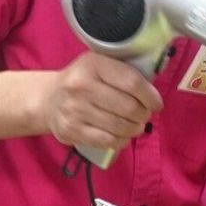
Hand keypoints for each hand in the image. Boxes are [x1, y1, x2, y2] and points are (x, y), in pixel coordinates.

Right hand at [42, 52, 162, 153]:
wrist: (48, 99)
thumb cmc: (83, 81)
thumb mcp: (98, 66)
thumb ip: (122, 73)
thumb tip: (153, 92)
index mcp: (93, 64)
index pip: (132, 82)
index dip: (150, 96)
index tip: (156, 103)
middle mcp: (81, 86)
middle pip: (128, 107)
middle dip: (144, 114)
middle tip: (145, 115)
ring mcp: (74, 110)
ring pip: (120, 126)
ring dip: (135, 128)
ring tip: (136, 125)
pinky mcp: (71, 130)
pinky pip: (107, 141)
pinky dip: (121, 141)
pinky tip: (123, 136)